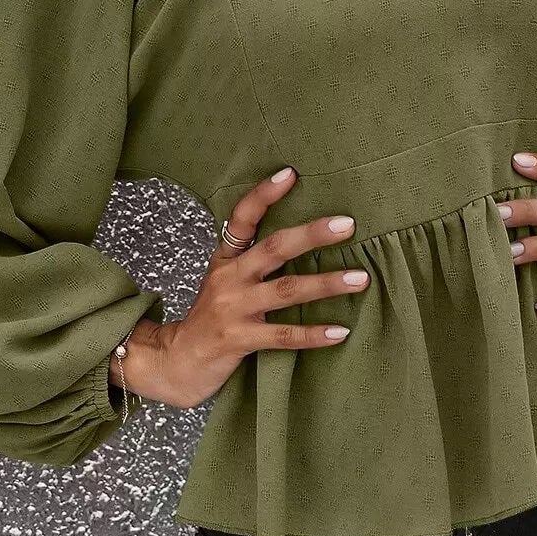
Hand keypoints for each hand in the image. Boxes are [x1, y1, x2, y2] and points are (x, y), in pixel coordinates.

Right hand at [132, 166, 367, 409]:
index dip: (264, 195)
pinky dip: (313, 333)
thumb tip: (301, 240)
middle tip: (347, 225)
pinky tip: (340, 331)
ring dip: (326, 283)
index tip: (290, 174)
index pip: (242, 218)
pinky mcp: (239, 339)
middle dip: (312, 235)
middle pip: (274, 248)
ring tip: (360, 279)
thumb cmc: (210, 320)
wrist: (177, 361)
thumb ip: (252, 262)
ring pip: (287, 290)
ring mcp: (233, 308)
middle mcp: (229, 279)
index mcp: (226, 260)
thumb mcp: (223, 281)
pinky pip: (282, 335)